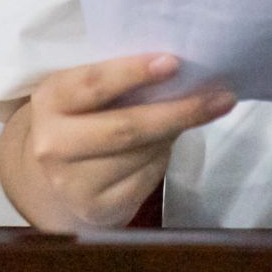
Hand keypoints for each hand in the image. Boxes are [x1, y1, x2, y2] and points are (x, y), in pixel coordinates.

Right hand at [19, 53, 235, 230]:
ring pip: (142, 154)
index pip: (93, 84)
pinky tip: (164, 147)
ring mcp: (72, 182)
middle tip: (219, 98)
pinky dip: (162, 159)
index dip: (133, 72)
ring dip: (173, 134)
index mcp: (51, 100)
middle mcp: (53, 144)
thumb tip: (181, 72)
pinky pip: (146, 179)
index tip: (174, 63)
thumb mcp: (88, 91)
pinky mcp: (96, 209)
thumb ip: (119, 79)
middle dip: (179, 112)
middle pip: (126, 128)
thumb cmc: (84, 115)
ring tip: (188, 117)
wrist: (54, 173)